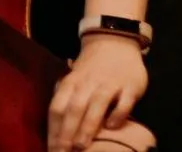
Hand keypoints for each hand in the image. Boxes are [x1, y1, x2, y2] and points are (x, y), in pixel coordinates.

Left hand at [48, 33, 147, 151]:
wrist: (115, 41)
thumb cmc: (91, 68)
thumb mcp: (73, 80)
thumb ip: (66, 100)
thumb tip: (56, 129)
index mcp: (71, 83)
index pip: (57, 108)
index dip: (53, 130)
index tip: (51, 149)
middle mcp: (87, 84)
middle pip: (73, 109)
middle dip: (67, 132)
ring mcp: (109, 84)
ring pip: (96, 105)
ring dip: (87, 126)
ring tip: (81, 147)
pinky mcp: (130, 86)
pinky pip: (123, 102)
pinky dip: (117, 114)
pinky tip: (112, 128)